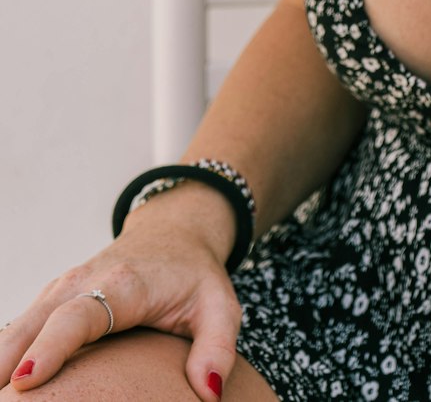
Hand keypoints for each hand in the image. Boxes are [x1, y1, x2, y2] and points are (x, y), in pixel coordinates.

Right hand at [1, 195, 243, 398]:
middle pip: (32, 324)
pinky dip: (4, 355)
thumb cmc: (196, 275)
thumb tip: (210, 393)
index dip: (50, 349)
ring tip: (0, 397)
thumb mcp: (221, 305)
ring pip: (17, 326)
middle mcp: (83, 282)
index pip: (77, 317)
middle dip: (6, 362)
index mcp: (123, 284)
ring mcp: (62, 289)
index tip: (25, 382)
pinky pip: (19, 329)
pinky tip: (2, 385)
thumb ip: (218, 346)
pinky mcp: (52, 299)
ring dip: (0, 361)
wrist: (176, 232)